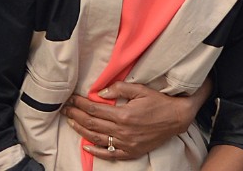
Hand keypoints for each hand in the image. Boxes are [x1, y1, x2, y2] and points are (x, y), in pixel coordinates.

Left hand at [62, 82, 201, 160]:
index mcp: (123, 114)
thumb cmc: (158, 101)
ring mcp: (126, 143)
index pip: (94, 109)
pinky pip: (110, 154)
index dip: (80, 103)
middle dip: (76, 115)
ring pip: (97, 138)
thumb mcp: (139, 89)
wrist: (176, 118)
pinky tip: (85, 145)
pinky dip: (96, 151)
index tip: (71, 99)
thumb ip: (118, 89)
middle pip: (92, 124)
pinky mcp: (131, 152)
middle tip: (65, 109)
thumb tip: (99, 93)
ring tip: (71, 122)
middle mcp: (123, 131)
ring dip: (81, 130)